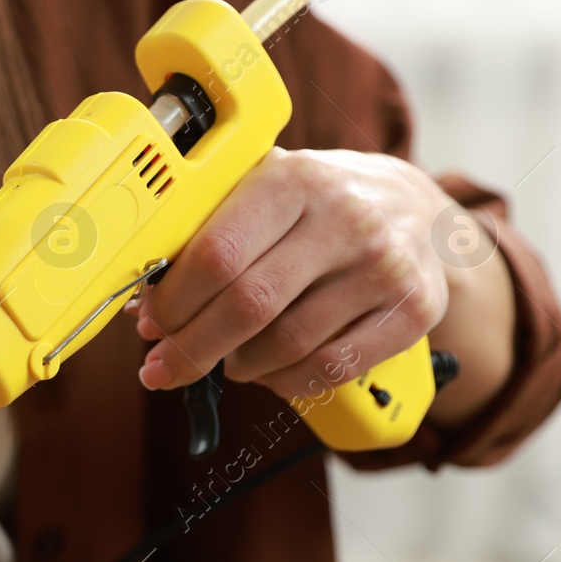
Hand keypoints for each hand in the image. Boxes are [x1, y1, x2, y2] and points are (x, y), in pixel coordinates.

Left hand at [133, 148, 497, 414]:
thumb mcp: (266, 189)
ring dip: (239, 366)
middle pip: (247, 307)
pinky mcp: (414, 310)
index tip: (150, 325)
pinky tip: (270, 372)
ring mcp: (385, 266)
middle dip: (192, 349)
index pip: (217, 254)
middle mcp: (346, 218)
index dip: (174, 302)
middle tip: (164, 368)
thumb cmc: (317, 205)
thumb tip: (143, 305)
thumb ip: (207, 233)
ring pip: (286, 345)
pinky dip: (286, 382)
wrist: (418, 209)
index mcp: (294, 179)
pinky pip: (331, 369)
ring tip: (228, 360)